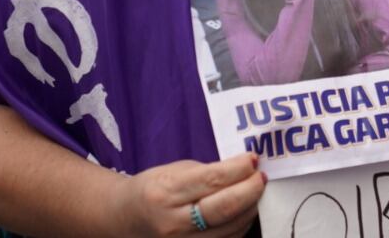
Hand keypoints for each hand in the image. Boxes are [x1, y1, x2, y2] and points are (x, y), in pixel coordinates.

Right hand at [109, 153, 264, 237]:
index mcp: (165, 192)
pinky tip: (244, 211)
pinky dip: (241, 225)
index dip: (239, 169)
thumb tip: (245, 167)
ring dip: (250, 208)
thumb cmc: (153, 189)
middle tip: (261, 177)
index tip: (253, 159)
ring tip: (256, 192)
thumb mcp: (173, 171)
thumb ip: (208, 171)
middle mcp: (173, 222)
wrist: (126, 220)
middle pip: (224, 208)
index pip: (212, 180)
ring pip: (230, 228)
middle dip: (251, 189)